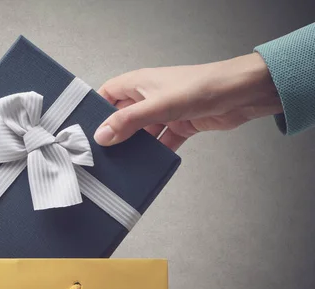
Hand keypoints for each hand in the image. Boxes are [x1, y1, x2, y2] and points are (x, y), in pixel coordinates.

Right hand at [94, 53, 282, 150]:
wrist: (243, 94)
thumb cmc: (201, 87)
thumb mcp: (158, 106)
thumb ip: (128, 121)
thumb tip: (101, 136)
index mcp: (139, 83)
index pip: (108, 94)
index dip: (96, 109)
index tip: (85, 130)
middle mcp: (149, 96)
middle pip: (124, 116)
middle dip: (115, 134)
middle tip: (102, 154)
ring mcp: (165, 111)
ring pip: (143, 132)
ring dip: (137, 147)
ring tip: (124, 165)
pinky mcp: (181, 124)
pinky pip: (164, 141)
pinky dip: (159, 153)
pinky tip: (152, 166)